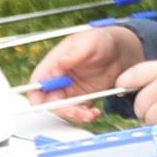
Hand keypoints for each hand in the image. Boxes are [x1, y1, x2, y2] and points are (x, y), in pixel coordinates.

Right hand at [30, 25, 144, 122]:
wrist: (121, 51)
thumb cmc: (101, 41)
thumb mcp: (90, 42)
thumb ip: (76, 52)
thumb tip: (61, 61)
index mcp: (55, 63)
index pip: (38, 80)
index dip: (35, 93)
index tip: (39, 103)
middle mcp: (60, 78)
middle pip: (49, 99)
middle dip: (60, 108)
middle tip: (75, 111)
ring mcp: (71, 90)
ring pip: (64, 108)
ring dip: (75, 114)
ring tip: (90, 114)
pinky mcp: (83, 98)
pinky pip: (79, 111)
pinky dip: (85, 116)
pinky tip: (96, 112)